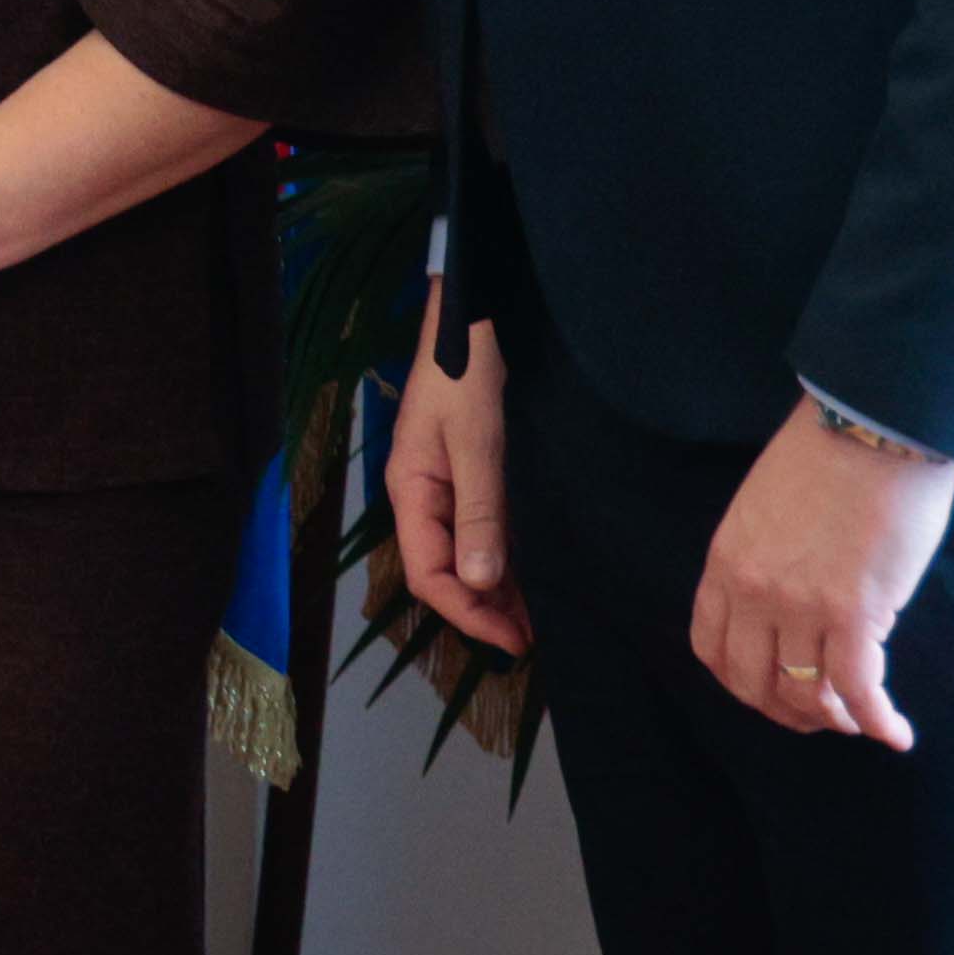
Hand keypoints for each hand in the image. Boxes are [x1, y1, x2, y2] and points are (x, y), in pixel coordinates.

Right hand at [386, 284, 532, 654]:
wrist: (477, 315)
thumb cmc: (469, 375)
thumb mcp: (476, 443)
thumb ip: (479, 513)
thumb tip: (481, 582)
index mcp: (411, 490)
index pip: (428, 572)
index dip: (468, 612)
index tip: (513, 639)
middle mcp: (427, 496)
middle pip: (445, 570)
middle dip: (485, 608)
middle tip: (535, 639)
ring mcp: (451, 486)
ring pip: (469, 554)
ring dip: (499, 588)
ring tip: (541, 619)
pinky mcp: (477, 473)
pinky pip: (487, 530)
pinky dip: (508, 558)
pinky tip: (536, 575)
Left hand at [691, 402, 953, 747]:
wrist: (871, 428)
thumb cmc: (827, 459)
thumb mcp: (763, 510)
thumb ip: (763, 560)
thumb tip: (785, 608)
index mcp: (725, 562)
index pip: (711, 648)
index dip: (742, 683)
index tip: (771, 692)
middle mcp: (753, 591)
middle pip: (754, 682)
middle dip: (787, 712)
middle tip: (822, 716)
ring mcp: (800, 606)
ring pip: (806, 694)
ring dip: (835, 719)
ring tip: (861, 720)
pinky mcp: (853, 613)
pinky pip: (858, 690)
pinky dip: (877, 721)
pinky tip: (896, 732)